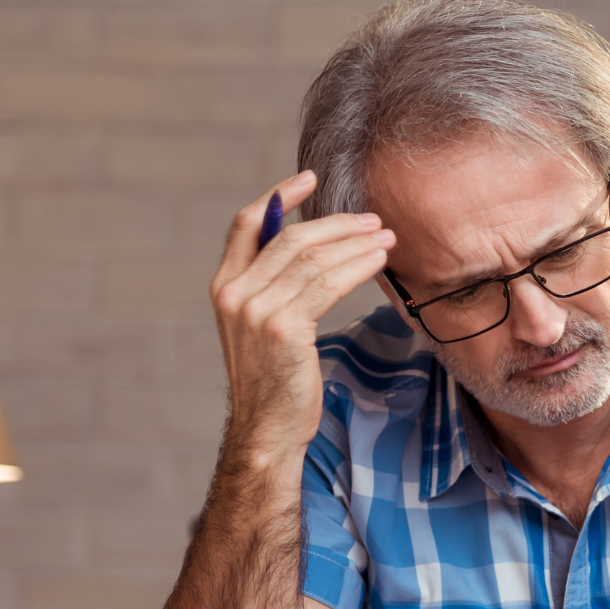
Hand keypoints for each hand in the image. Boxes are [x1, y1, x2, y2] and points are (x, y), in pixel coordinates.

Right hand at [209, 170, 395, 466]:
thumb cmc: (274, 381)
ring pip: (312, 260)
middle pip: (290, 238)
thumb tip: (313, 251)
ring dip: (355, 244)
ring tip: (385, 238)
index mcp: (224, 286)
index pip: (247, 224)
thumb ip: (273, 288)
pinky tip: (377, 262)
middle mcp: (234, 293)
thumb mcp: (263, 328)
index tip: (309, 178)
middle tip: (372, 220)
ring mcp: (256, 310)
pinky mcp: (283, 328)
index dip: (278, 196)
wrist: (267, 429)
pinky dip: (356, 267)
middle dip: (336, 224)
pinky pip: (326, 284)